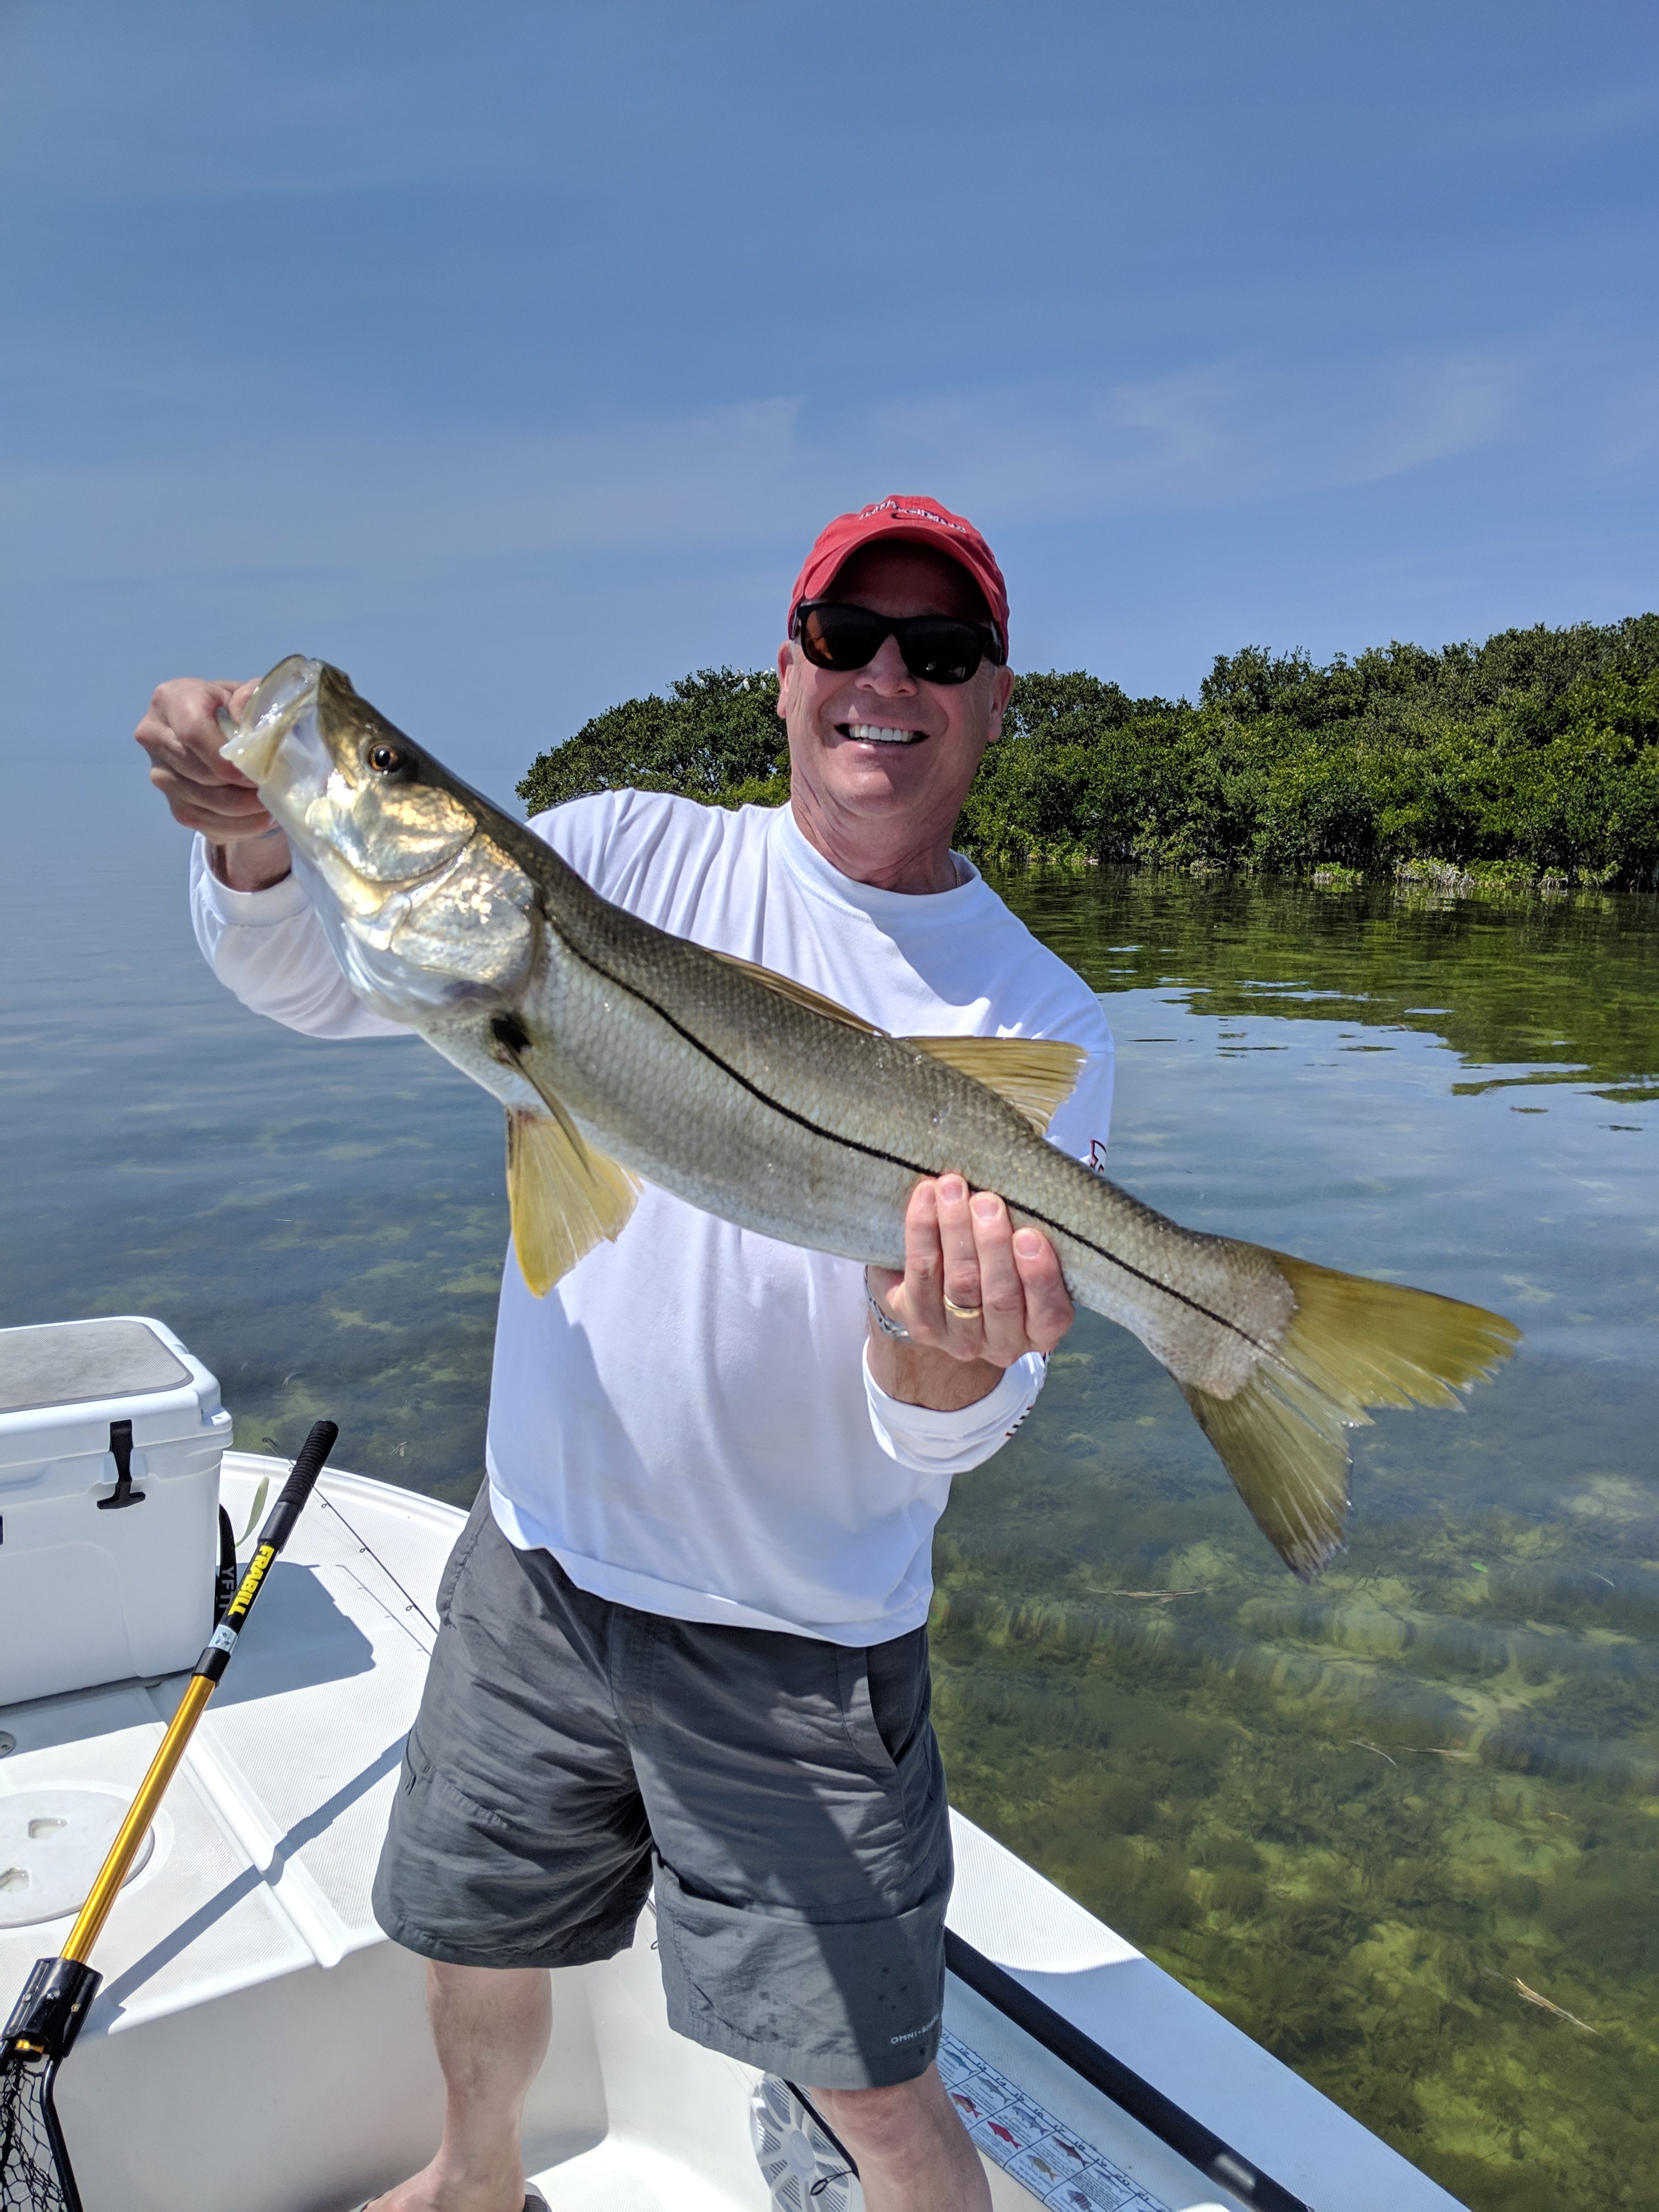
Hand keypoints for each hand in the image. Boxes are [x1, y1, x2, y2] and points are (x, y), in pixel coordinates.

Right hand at [135, 677, 291, 888]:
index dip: (227, 759)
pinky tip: (259, 819)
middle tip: (274, 790)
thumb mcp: (250, 695)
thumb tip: (245, 709)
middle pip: (200, 774)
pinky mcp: (172, 804)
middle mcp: (154, 737)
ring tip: (272, 805)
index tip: (257, 772)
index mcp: (170, 700)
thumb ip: (252, 697)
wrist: (223, 732)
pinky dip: (237, 828)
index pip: (193, 733)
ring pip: (203, 804)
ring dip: (244, 812)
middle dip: (241, 788)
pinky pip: (204, 825)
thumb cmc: (239, 710)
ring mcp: (160, 774)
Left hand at [866, 1174, 1074, 1408]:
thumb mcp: (1027, 1253)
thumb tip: (1041, 1181)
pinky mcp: (920, 1323)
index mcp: (1041, 1331)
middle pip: (999, 1297)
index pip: (1049, 1314)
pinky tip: (926, 1197)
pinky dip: (922, 1231)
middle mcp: (1002, 1344)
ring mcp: (958, 1338)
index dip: (1040, 1277)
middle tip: (987, 1201)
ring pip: (959, 1285)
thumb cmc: (1001, 1256)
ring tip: (954, 1188)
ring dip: (956, 1231)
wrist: (944, 1283)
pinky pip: (921, 1274)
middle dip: (992, 1245)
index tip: (1030, 1235)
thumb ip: (1036, 1232)